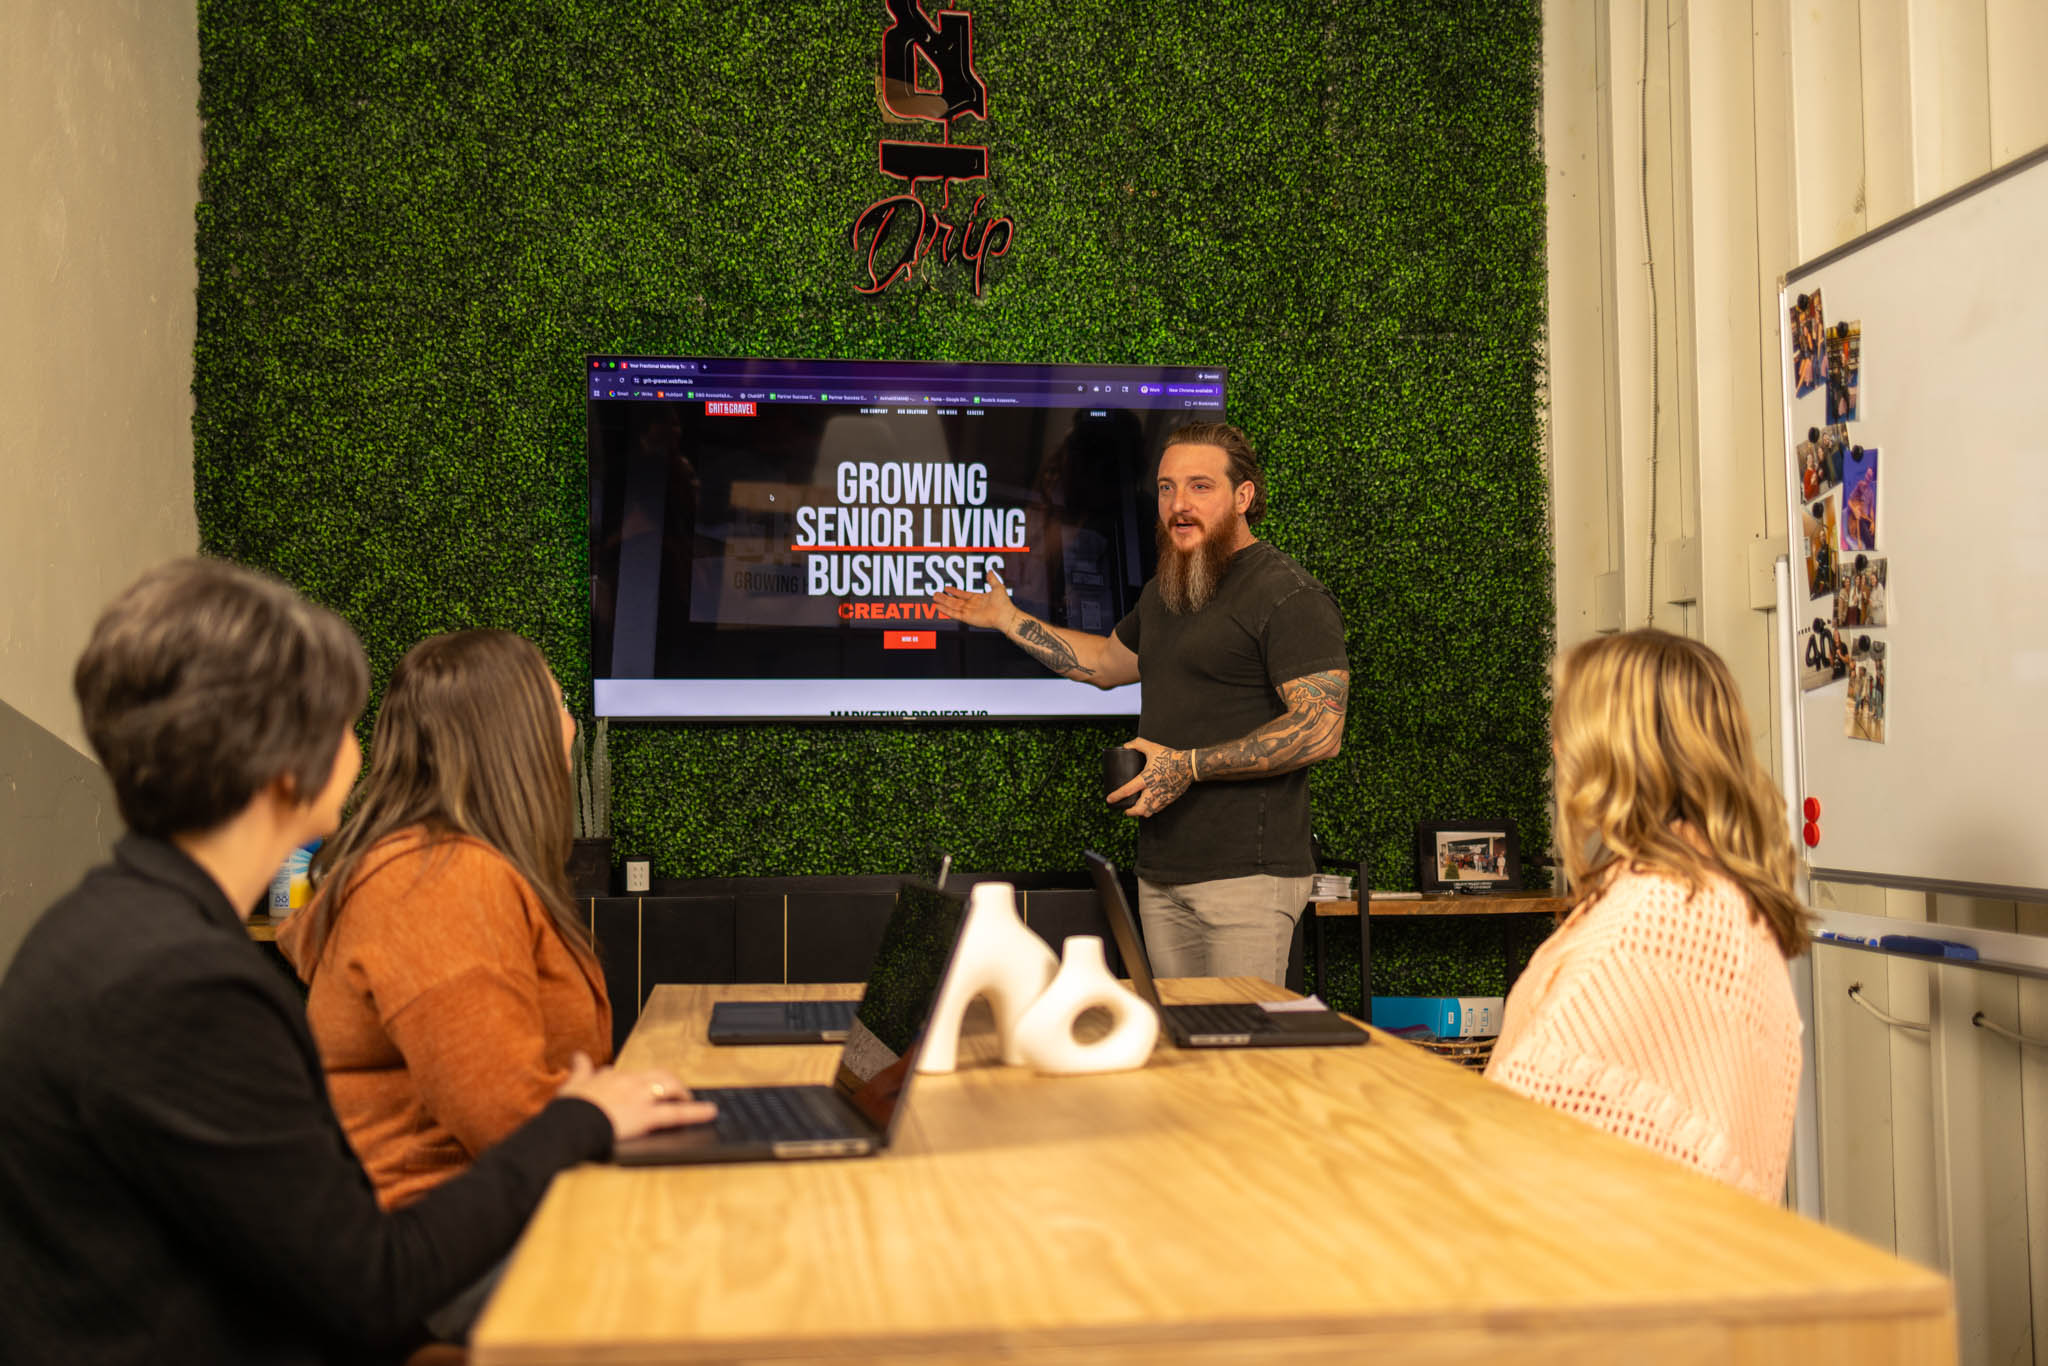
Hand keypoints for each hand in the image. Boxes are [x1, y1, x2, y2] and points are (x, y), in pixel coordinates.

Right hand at [557, 1052, 716, 1140]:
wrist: (571, 1124)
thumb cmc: (570, 1109)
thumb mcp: (572, 1085)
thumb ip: (579, 1069)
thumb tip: (578, 1055)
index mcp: (612, 1075)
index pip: (630, 1073)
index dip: (638, 1081)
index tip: (640, 1087)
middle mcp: (630, 1082)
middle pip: (658, 1075)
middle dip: (669, 1081)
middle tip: (675, 1090)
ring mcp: (641, 1097)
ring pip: (670, 1087)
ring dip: (682, 1092)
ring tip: (689, 1099)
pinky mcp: (647, 1116)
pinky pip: (677, 1113)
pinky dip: (696, 1112)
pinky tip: (710, 1112)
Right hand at [932, 570, 1018, 630]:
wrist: (1005, 614)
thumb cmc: (1004, 603)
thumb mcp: (998, 586)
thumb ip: (992, 579)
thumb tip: (989, 570)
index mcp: (978, 599)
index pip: (963, 594)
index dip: (954, 591)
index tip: (947, 588)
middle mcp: (972, 606)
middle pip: (954, 601)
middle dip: (945, 597)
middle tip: (935, 594)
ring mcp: (969, 612)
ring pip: (952, 606)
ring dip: (943, 603)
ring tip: (934, 599)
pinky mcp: (967, 618)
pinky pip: (954, 614)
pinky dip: (946, 611)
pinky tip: (938, 607)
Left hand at [1109, 738, 1192, 817]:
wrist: (1190, 765)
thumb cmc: (1170, 757)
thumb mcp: (1152, 747)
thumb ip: (1138, 744)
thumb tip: (1126, 745)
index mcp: (1147, 778)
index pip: (1128, 790)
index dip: (1116, 796)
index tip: (1109, 800)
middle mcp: (1154, 790)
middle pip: (1139, 809)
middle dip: (1130, 811)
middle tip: (1125, 809)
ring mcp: (1162, 796)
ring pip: (1149, 812)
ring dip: (1140, 812)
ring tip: (1135, 809)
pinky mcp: (1169, 799)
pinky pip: (1158, 809)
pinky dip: (1151, 810)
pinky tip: (1148, 807)